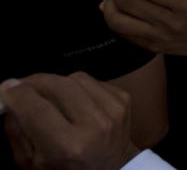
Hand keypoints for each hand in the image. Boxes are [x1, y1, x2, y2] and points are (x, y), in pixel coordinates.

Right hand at [0, 73, 139, 169]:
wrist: (111, 167)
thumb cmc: (66, 168)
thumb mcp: (32, 161)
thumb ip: (16, 130)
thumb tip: (9, 94)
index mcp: (69, 146)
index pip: (37, 109)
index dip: (17, 94)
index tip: (5, 88)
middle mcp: (95, 125)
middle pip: (57, 85)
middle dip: (33, 82)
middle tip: (20, 86)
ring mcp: (113, 109)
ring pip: (74, 78)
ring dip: (55, 82)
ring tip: (46, 95)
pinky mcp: (123, 99)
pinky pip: (91, 80)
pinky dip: (76, 85)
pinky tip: (71, 99)